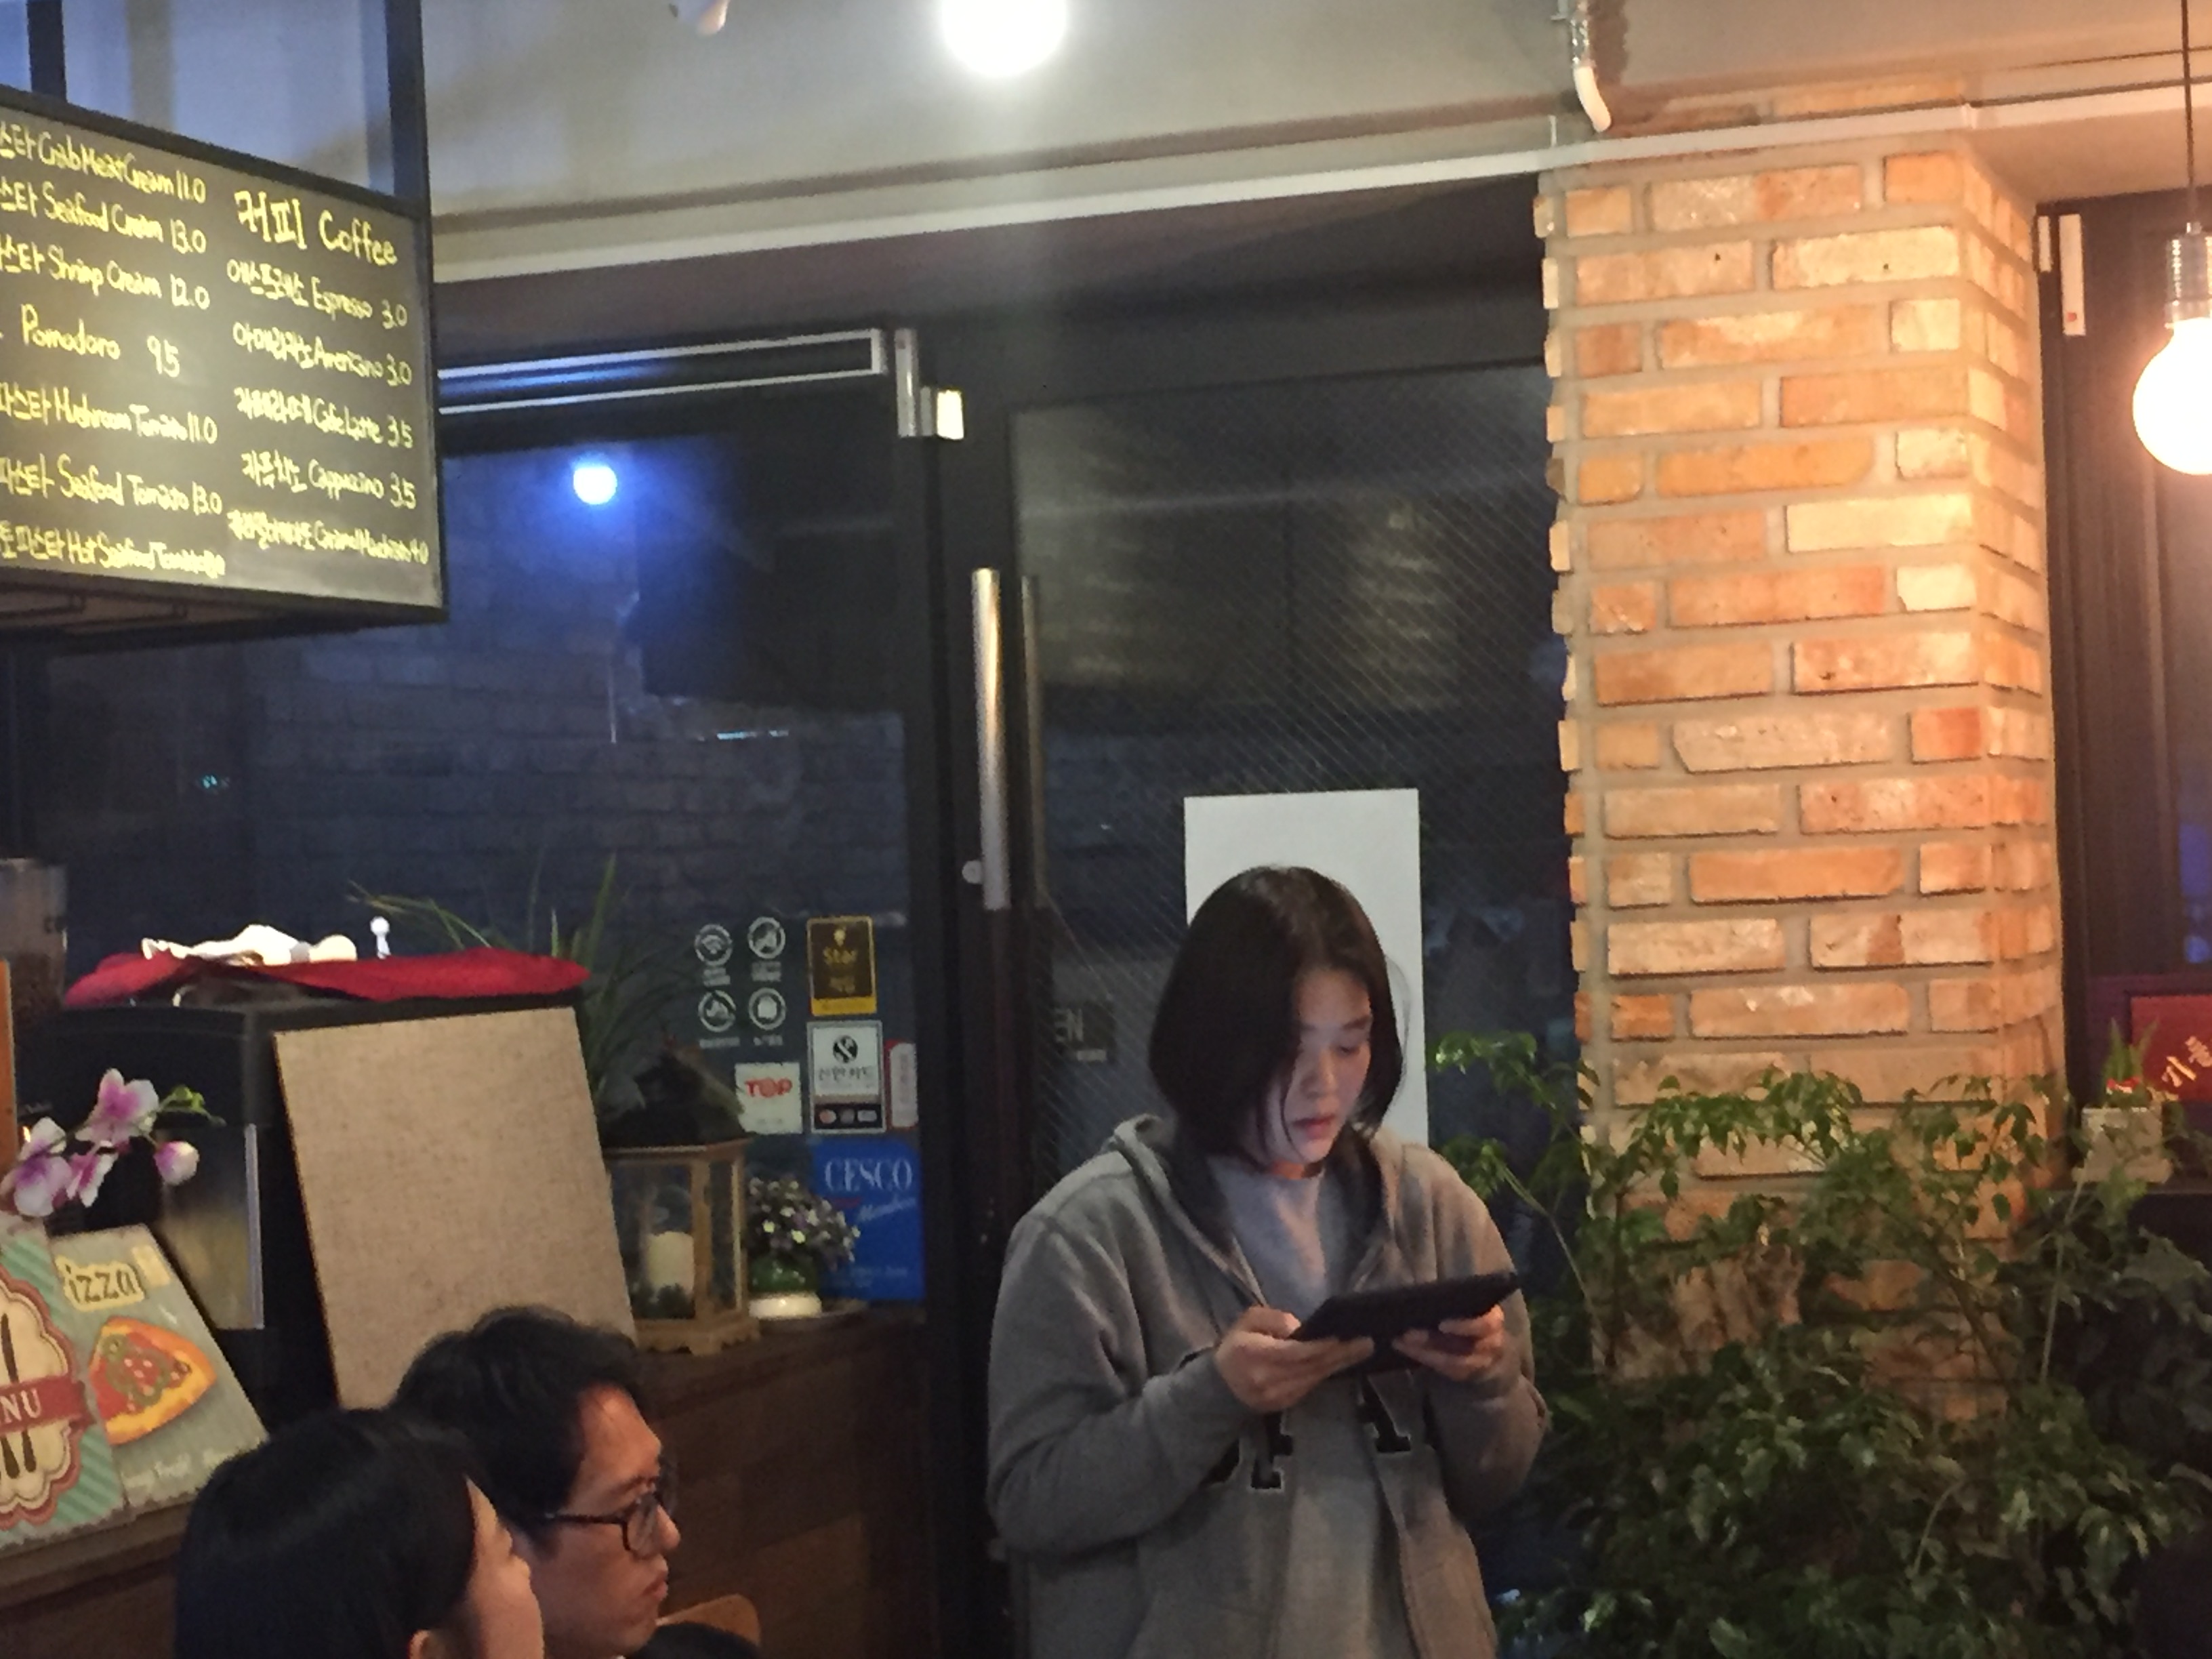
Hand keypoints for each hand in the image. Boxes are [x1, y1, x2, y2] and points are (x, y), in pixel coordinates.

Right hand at [1214, 1306, 1372, 1412]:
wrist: (1222, 1385)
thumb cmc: (1236, 1346)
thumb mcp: (1248, 1321)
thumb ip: (1273, 1319)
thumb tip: (1300, 1329)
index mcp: (1256, 1354)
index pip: (1295, 1353)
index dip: (1321, 1346)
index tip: (1343, 1337)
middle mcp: (1270, 1378)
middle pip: (1312, 1366)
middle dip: (1341, 1354)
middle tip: (1367, 1342)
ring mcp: (1280, 1395)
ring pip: (1316, 1377)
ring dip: (1340, 1363)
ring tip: (1362, 1349)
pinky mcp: (1287, 1403)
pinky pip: (1312, 1385)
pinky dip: (1328, 1372)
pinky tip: (1342, 1361)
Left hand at [1394, 1306, 1509, 1383]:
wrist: (1484, 1341)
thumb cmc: (1470, 1312)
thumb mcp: (1468, 1303)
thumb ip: (1453, 1299)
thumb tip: (1423, 1294)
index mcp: (1494, 1319)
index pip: (1485, 1325)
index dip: (1464, 1326)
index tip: (1441, 1324)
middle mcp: (1492, 1343)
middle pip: (1463, 1347)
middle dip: (1433, 1340)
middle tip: (1407, 1333)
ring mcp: (1480, 1362)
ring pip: (1451, 1362)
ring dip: (1423, 1352)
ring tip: (1400, 1341)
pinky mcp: (1465, 1373)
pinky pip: (1443, 1370)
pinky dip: (1423, 1358)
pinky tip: (1405, 1348)